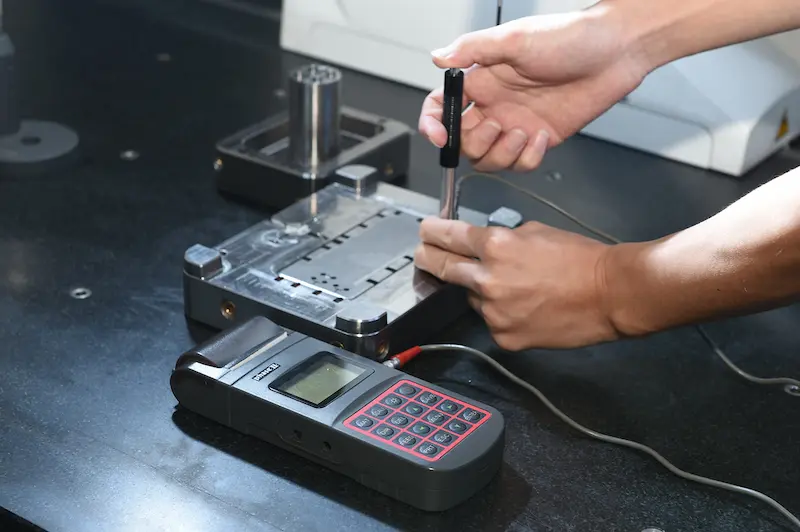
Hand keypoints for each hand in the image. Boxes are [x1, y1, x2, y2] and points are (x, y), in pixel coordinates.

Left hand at [414, 217, 618, 350]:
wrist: (610, 293)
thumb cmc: (580, 258)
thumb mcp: (535, 232)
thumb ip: (503, 239)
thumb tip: (484, 246)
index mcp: (495, 246)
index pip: (448, 237)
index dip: (432, 233)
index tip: (424, 232)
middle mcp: (488, 279)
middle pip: (443, 268)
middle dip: (429, 259)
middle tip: (423, 255)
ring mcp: (494, 312)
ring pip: (471, 298)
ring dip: (479, 290)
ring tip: (511, 286)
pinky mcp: (504, 336)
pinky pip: (491, 321)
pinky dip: (500, 314)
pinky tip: (525, 307)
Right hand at [418, 7, 648, 171]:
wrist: (616, 51)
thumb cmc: (570, 36)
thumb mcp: (515, 38)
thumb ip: (473, 50)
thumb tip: (437, 56)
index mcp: (482, 80)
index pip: (440, 107)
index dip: (432, 124)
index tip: (440, 137)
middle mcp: (495, 105)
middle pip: (462, 142)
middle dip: (473, 143)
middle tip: (498, 124)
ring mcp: (516, 124)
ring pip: (488, 159)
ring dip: (501, 154)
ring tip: (522, 132)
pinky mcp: (539, 139)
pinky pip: (520, 164)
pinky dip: (528, 158)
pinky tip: (543, 136)